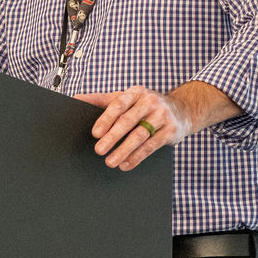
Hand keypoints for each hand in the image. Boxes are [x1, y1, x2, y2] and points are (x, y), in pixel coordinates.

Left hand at [75, 86, 191, 170]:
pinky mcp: (170, 131)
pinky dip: (137, 157)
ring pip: (140, 135)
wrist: (182, 110)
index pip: (118, 105)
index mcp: (135, 92)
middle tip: (99, 150)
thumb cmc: (145, 105)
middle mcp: (149, 102)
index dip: (106, 119)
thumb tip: (76, 99)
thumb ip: (101, 99)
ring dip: (123, 150)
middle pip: (128, 121)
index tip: (95, 133)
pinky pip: (151, 146)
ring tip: (110, 162)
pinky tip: (126, 164)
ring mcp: (162, 116)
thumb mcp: (126, 97)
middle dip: (112, 137)